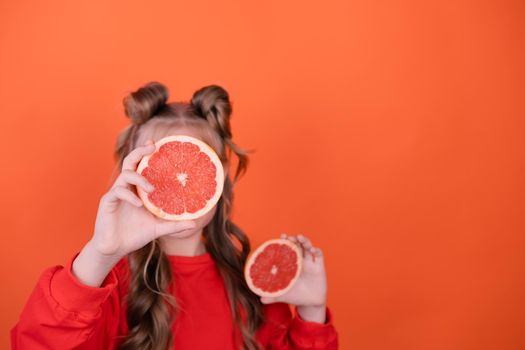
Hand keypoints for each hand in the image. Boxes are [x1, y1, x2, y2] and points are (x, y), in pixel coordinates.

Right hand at [90, 139, 196, 259]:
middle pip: (130, 162)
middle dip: (140, 151)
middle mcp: (127, 187)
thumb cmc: (135, 235)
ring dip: (139, 178)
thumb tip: (194, 224)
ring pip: (125, 175)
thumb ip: (174, 225)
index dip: (147, 153)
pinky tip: (138, 204)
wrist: (115, 249)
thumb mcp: (158, 228)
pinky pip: (117, 192)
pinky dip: (129, 196)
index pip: (142, 166)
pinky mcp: (107, 202)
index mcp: (138, 189)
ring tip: (151, 189)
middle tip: (152, 147)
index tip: (157, 144)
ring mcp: (116, 193)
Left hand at [260, 233, 327, 322]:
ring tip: (299, 237)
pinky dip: (316, 251)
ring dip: (304, 241)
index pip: (288, 249)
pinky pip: (319, 256)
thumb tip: (260, 299)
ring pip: (308, 247)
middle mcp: (301, 261)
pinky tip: (312, 250)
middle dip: (294, 239)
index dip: (285, 242)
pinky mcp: (319, 267)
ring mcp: (310, 263)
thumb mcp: (283, 295)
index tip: (281, 236)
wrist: (310, 303)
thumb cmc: (295, 296)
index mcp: (291, 264)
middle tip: (289, 237)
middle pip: (298, 245)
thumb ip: (272, 297)